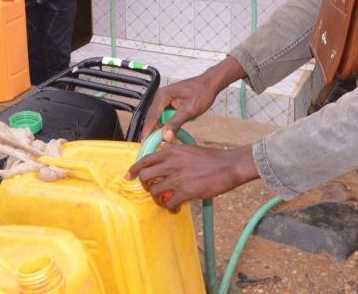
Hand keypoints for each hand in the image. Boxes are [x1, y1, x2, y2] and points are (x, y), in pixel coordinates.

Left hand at [126, 145, 257, 210]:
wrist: (228, 166)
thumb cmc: (211, 158)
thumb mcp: (188, 149)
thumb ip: (174, 152)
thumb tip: (164, 156)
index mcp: (171, 152)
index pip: (145, 160)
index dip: (134, 170)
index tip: (128, 177)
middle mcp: (171, 164)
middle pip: (145, 177)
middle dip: (146, 186)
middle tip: (153, 191)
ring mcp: (177, 178)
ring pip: (155, 192)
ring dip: (158, 199)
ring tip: (167, 201)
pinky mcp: (186, 192)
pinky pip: (169, 203)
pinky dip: (170, 208)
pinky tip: (176, 209)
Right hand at [140, 74, 220, 142]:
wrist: (210, 83)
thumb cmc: (201, 93)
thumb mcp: (189, 110)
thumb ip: (176, 124)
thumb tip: (166, 137)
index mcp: (162, 96)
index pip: (152, 117)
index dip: (148, 131)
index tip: (145, 143)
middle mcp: (160, 95)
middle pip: (151, 116)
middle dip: (151, 130)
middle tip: (150, 145)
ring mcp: (163, 97)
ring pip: (156, 116)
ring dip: (157, 127)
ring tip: (156, 140)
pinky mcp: (168, 100)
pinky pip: (162, 113)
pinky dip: (163, 122)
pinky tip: (165, 130)